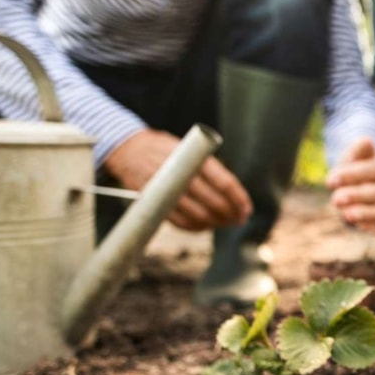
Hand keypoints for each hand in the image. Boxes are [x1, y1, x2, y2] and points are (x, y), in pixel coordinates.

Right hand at [103, 129, 250, 230]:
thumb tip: (233, 194)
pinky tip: (205, 225)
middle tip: (239, 219)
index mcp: (193, 158)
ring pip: (198, 215)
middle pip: (214, 201)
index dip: (239, 199)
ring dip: (215, 223)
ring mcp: (166, 189)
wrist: (128, 149)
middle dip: (231, 214)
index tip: (246, 209)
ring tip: (224, 223)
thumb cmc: (165, 149)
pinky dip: (195, 227)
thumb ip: (208, 167)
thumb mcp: (188, 147)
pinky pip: (179, 222)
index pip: (224, 182)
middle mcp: (180, 173)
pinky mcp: (154, 202)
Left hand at [326, 137, 374, 236]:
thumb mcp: (353, 152)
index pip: (371, 170)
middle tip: (336, 199)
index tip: (331, 181)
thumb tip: (366, 141)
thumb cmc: (354, 163)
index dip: (352, 175)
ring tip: (347, 215)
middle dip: (356, 196)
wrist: (355, 177)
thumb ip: (358, 148)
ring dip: (364, 214)